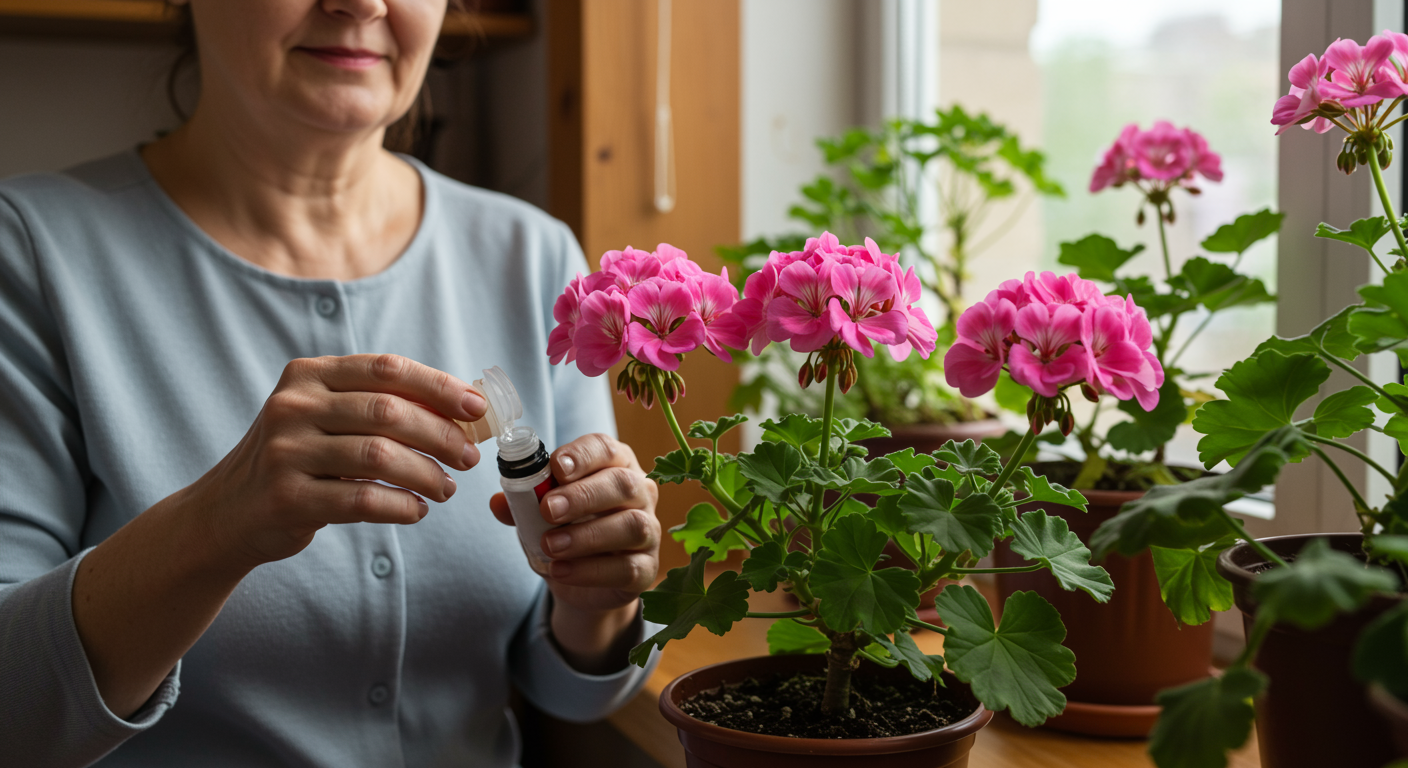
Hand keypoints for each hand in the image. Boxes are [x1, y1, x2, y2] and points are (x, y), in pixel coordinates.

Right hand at [189, 353, 486, 566]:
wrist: (228, 512)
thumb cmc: (298, 460)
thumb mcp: (326, 419)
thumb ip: (379, 407)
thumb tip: (463, 411)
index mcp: (308, 376)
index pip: (386, 369)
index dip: (439, 386)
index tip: (477, 408)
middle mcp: (293, 406)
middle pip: (388, 412)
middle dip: (441, 435)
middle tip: (468, 458)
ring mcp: (285, 451)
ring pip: (380, 456)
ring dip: (427, 475)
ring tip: (446, 489)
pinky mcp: (287, 497)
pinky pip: (363, 500)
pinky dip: (401, 506)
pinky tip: (417, 510)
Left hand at [489, 433, 659, 670]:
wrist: (583, 582)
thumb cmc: (567, 531)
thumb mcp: (539, 515)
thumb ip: (522, 506)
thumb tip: (498, 501)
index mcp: (615, 466)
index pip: (606, 449)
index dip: (582, 455)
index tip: (555, 467)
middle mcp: (640, 493)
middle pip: (623, 484)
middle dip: (583, 495)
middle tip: (548, 509)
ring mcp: (649, 531)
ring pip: (632, 525)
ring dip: (587, 535)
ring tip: (550, 545)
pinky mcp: (646, 568)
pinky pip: (627, 568)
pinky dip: (591, 570)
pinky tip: (561, 570)